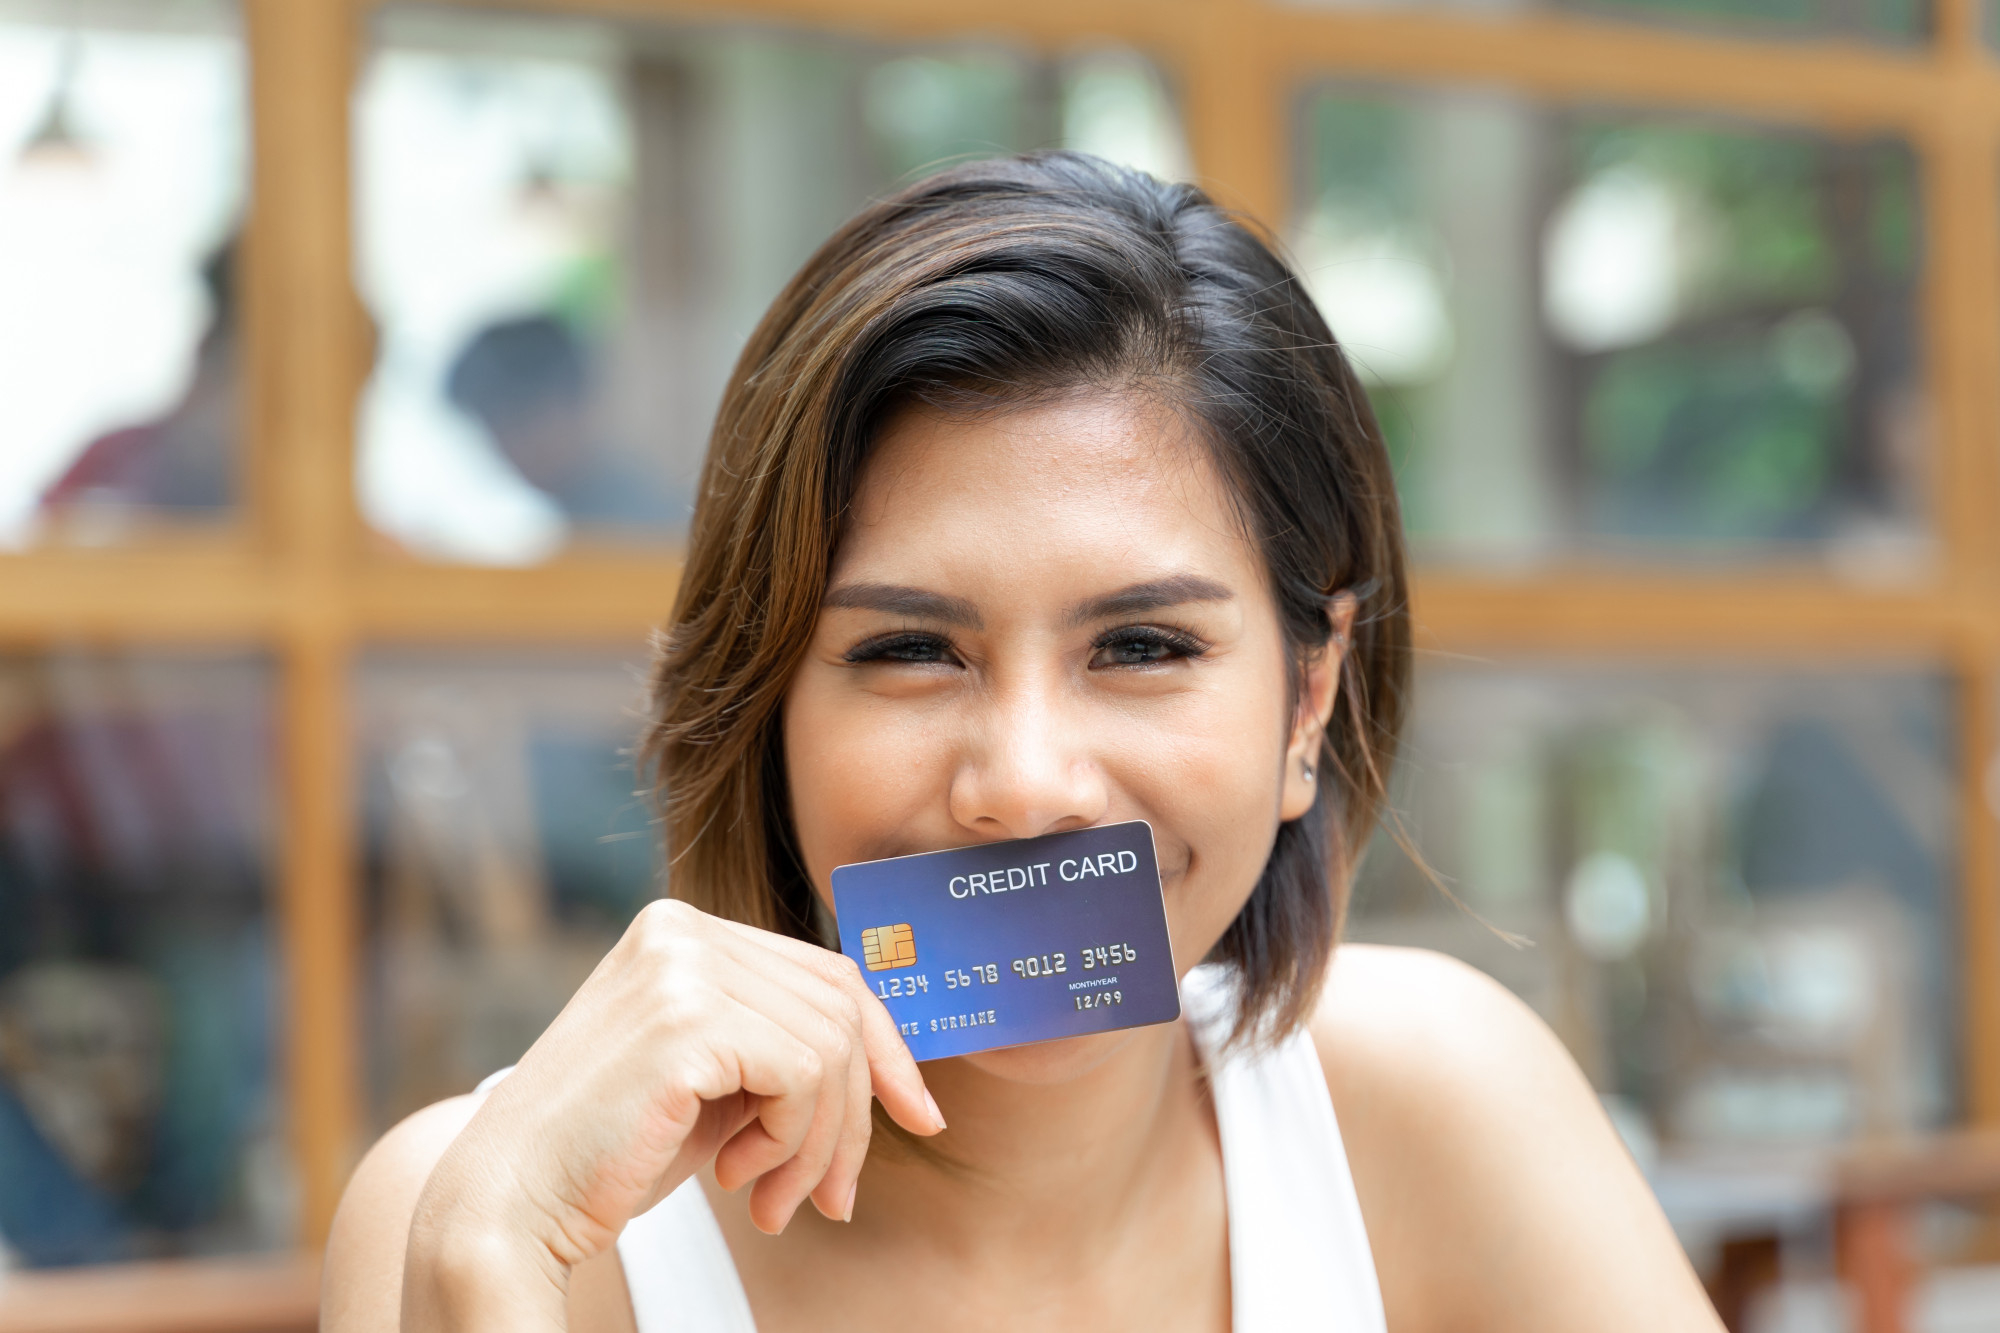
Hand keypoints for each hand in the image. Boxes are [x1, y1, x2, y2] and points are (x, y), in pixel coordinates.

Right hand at [402, 898, 942, 1327]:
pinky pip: (803, 1075)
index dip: (886, 1047)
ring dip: (818, 1144)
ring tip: (770, 1198)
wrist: (511, 1201)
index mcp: (684, 930)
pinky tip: (737, 1178)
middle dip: (853, 1116)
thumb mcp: (716, 1082)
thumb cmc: (611, 1151)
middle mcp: (682, 929)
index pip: (828, 972)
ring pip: (831, 1047)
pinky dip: (793, 1141)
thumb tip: (898, 1070)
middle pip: (840, 1008)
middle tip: (829, 1197)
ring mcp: (681, 965)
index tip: (920, 1114)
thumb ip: (784, 1049)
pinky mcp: (686, 1018)